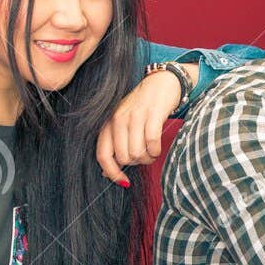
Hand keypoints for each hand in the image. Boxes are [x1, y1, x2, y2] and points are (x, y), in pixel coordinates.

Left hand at [95, 66, 189, 184]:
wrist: (162, 83)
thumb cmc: (142, 107)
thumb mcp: (123, 123)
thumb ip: (114, 145)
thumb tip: (106, 172)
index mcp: (109, 124)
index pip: (103, 155)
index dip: (112, 173)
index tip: (124, 181)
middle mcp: (118, 119)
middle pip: (124, 158)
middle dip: (136, 163)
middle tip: (144, 156)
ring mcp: (135, 116)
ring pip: (137, 153)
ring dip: (148, 158)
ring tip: (152, 151)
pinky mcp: (152, 114)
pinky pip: (151, 142)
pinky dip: (156, 150)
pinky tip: (157, 147)